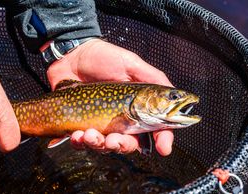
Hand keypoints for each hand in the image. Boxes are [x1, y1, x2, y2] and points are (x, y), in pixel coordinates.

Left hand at [44, 39, 173, 155]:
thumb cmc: (103, 58)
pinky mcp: (81, 126)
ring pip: (105, 147)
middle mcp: (122, 120)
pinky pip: (82, 143)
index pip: (156, 129)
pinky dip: (80, 142)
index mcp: (138, 108)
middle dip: (122, 146)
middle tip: (114, 139)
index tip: (163, 148)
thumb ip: (153, 78)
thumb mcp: (131, 64)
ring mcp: (101, 125)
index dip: (163, 140)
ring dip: (98, 145)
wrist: (72, 55)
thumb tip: (176, 94)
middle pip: (129, 144)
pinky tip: (77, 133)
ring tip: (89, 133)